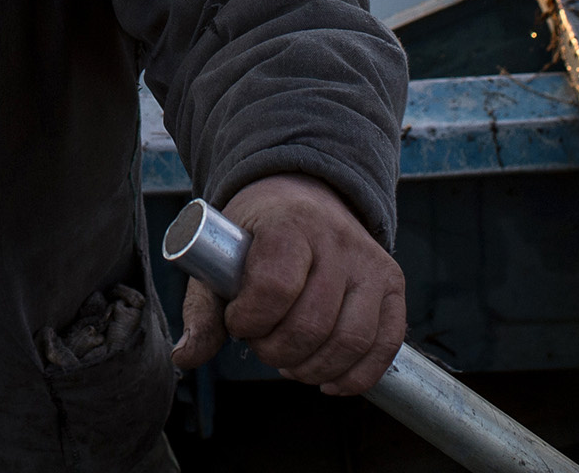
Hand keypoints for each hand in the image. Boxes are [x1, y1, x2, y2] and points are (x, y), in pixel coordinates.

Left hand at [170, 173, 405, 395]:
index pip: (274, 287)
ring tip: (288, 361)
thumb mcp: (221, 256)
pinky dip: (357, 375)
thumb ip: (203, 308)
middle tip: (261, 344)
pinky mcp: (393, 285)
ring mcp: (371, 263)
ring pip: (351, 340)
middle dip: (276, 351)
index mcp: (290, 223)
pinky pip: (385, 345)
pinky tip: (328, 381)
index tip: (236, 320)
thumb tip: (185, 357)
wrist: (303, 196)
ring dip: (312, 368)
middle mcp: (338, 240)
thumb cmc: (257, 232)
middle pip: (312, 323)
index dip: (249, 319)